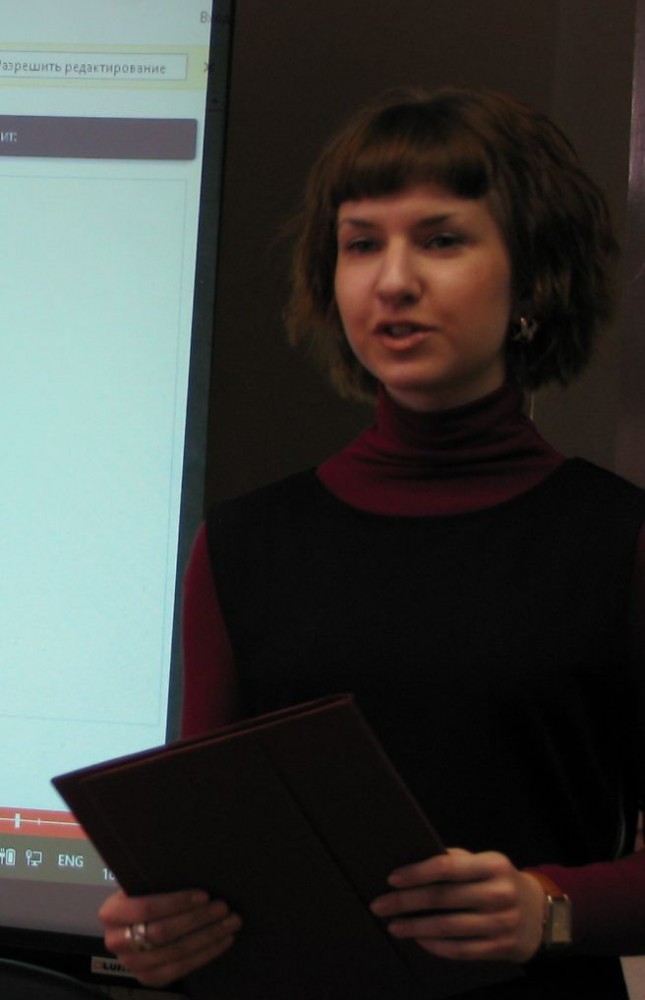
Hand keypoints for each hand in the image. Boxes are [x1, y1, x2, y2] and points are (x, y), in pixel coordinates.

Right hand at [99, 888, 241, 987]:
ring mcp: (131, 964)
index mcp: (111, 912)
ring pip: (174, 953)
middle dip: (197, 919)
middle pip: (162, 932)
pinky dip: (205, 954)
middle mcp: (116, 941)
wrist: (135, 924)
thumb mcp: (144, 882)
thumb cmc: (145, 895)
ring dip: (207, 937)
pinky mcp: (148, 978)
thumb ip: (159, 877)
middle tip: (223, 907)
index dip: (177, 902)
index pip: (146, 908)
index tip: (204, 895)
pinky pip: (179, 970)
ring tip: (230, 922)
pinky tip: (223, 941)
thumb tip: (192, 863)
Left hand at [370, 848, 544, 963]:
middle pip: (442, 898)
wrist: (539, 915)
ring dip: (415, 927)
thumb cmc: (499, 882)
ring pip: (448, 928)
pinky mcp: (500, 948)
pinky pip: (460, 949)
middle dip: (406, 902)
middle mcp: (498, 893)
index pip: (447, 866)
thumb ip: (457, 862)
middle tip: (380, 905)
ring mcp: (501, 923)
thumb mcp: (485, 863)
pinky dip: (435, 945)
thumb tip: (414, 861)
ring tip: (393, 926)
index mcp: (493, 865)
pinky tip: (419, 939)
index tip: (392, 879)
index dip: (417, 873)